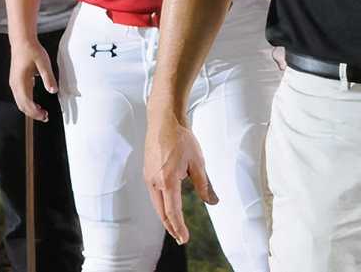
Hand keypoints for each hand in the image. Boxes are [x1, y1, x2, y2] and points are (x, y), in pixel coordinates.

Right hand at [8, 35, 57, 120]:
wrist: (21, 41)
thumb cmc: (32, 50)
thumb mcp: (44, 63)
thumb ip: (48, 78)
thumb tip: (54, 91)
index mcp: (21, 82)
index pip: (27, 103)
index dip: (35, 112)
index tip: (45, 116)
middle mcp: (15, 84)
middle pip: (22, 106)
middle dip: (33, 114)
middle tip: (45, 117)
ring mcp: (13, 83)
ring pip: (19, 102)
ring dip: (30, 109)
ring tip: (42, 112)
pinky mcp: (15, 81)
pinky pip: (19, 96)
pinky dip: (27, 103)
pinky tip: (36, 103)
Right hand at [145, 107, 217, 243]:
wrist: (164, 121)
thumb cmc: (182, 139)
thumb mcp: (198, 162)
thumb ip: (204, 184)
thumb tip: (213, 201)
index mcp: (168, 181)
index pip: (172, 211)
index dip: (179, 227)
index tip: (184, 239)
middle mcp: (155, 182)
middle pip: (161, 212)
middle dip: (171, 227)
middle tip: (180, 238)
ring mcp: (149, 177)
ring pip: (156, 204)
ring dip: (166, 217)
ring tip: (175, 227)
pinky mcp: (147, 173)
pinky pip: (154, 194)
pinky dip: (161, 205)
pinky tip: (168, 207)